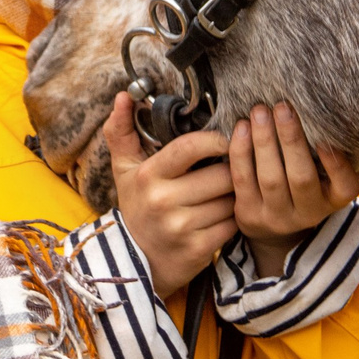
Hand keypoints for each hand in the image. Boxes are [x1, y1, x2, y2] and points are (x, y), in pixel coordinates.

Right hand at [101, 94, 237, 299]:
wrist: (134, 262)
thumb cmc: (137, 207)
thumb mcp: (124, 170)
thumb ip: (122, 131)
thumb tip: (124, 96)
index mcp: (148, 175)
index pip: (190, 147)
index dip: (215, 141)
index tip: (224, 142)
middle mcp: (163, 201)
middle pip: (221, 174)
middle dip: (231, 170)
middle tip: (230, 170)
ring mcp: (182, 227)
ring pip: (231, 199)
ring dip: (236, 195)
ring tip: (228, 193)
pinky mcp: (199, 249)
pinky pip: (233, 224)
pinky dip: (235, 218)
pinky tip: (226, 215)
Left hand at [228, 102, 358, 276]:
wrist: (272, 217)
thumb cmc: (301, 178)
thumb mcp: (322, 171)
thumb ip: (322, 148)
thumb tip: (315, 105)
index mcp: (333, 199)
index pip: (345, 187)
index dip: (337, 165)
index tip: (326, 140)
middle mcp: (308, 213)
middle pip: (301, 178)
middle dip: (291, 140)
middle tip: (282, 107)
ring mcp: (277, 217)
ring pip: (270, 179)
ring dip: (263, 141)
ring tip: (260, 111)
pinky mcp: (249, 213)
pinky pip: (243, 180)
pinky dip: (241, 152)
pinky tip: (241, 127)